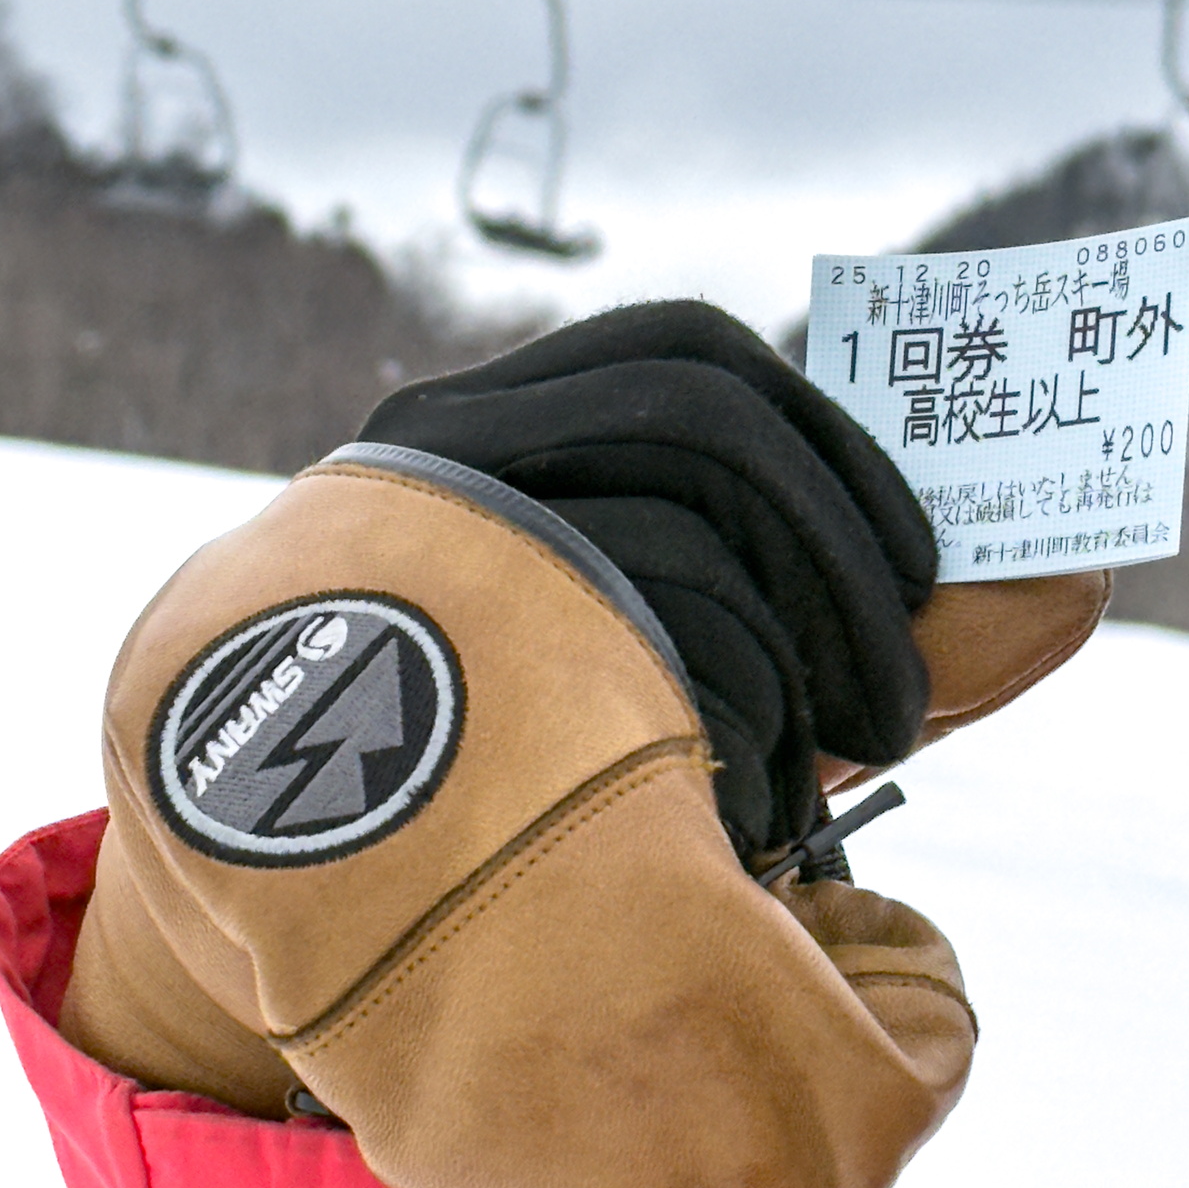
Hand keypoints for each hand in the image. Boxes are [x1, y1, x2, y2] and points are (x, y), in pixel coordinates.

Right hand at [362, 301, 935, 855]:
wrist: (269, 841)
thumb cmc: (475, 730)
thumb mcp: (563, 613)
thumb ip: (688, 561)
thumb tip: (916, 574)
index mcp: (495, 406)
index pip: (686, 346)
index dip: (827, 436)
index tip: (919, 559)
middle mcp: (447, 442)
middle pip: (706, 425)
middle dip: (841, 560)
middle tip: (906, 697)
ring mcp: (423, 542)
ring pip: (681, 554)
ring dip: (800, 670)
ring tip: (843, 766)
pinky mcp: (428, 670)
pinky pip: (638, 674)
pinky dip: (734, 739)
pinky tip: (756, 809)